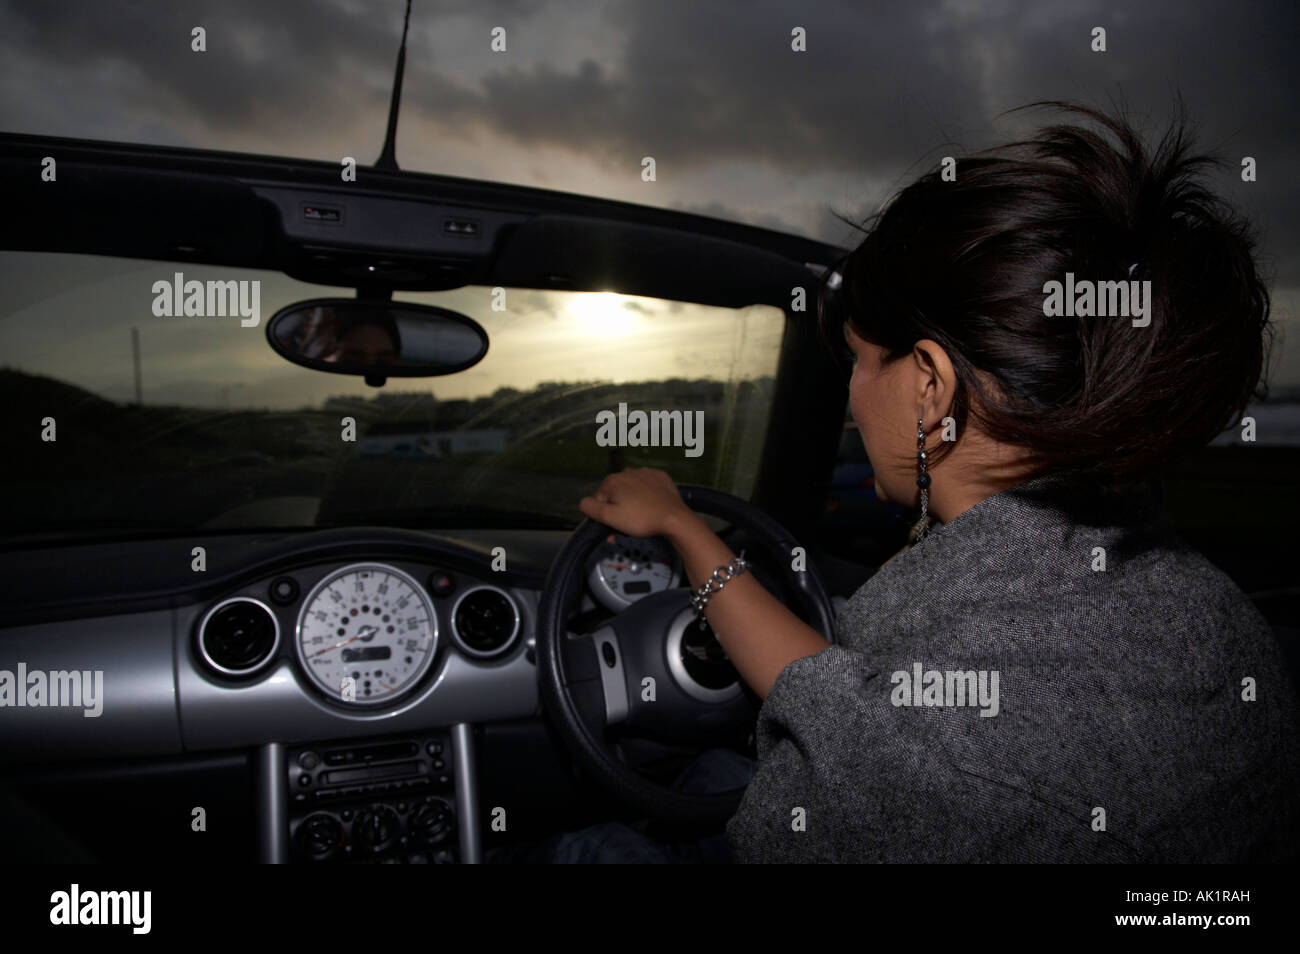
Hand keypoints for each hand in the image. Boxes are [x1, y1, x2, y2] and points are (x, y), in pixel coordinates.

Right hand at [578, 467, 693, 538]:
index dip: (605, 515)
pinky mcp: (660, 477)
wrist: (674, 518)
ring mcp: (645, 473)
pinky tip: (651, 506)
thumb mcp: (610, 518)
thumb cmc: (642, 519)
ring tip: (641, 516)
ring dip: (632, 501)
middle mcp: (628, 472)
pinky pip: (647, 486)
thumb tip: (583, 502)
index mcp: (613, 481)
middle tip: (628, 525)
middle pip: (616, 493)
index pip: (600, 499)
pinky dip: (647, 495)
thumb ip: (591, 508)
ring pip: (631, 489)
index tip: (614, 526)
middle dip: (618, 508)